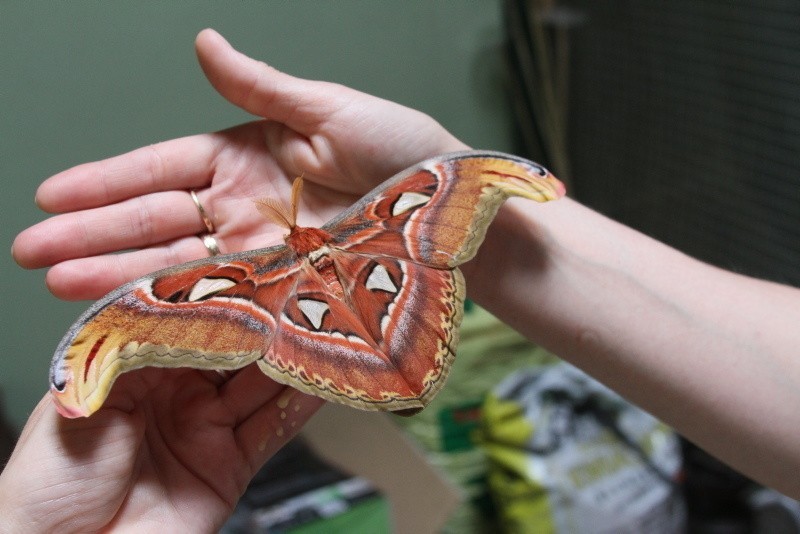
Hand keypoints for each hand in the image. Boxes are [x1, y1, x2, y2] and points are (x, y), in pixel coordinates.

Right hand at [4, 29, 465, 531]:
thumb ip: (261, 88)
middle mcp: (245, 209)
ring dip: (115, 273)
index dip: (107, 181)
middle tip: (32, 250)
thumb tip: (203, 43)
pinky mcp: (284, 290)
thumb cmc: (406, 151)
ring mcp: (261, 254)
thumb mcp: (329, 109)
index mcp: (248, 157)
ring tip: (57, 282)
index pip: (163, 169)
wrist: (453, 214)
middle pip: (156, 221)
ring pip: (177, 264)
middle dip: (92, 235)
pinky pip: (220, 298)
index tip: (52, 193)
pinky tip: (127, 311)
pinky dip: (174, 305)